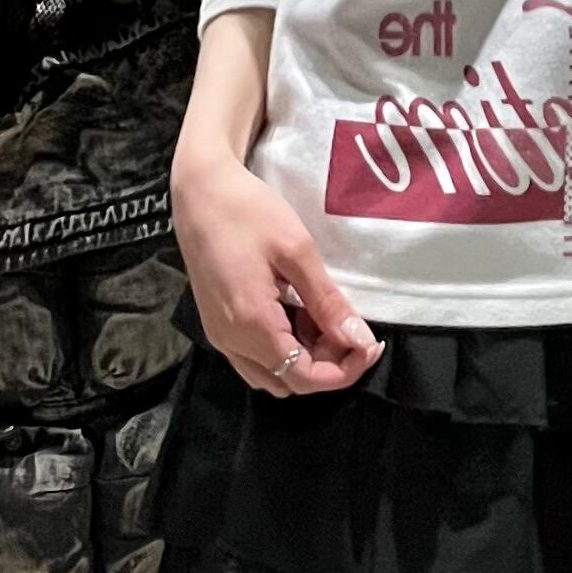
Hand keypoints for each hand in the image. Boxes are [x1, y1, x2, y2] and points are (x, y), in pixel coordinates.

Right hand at [172, 146, 382, 397]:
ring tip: (326, 318)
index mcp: (251, 324)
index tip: (372, 345)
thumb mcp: (297, 251)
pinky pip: (254, 358)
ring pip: (271, 373)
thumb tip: (359, 340)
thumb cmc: (248, 212)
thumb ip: (327, 301)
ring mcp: (220, 336)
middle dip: (328, 364)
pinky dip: (284, 348)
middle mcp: (231, 341)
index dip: (344, 370)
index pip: (305, 376)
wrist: (200, 192)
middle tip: (352, 328)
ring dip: (306, 358)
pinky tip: (300, 314)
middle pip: (289, 381)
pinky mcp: (217, 325)